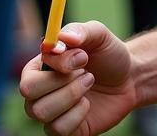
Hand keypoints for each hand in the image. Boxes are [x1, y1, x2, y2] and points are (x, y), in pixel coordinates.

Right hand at [21, 21, 136, 135]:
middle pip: (28, 92)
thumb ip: (79, 31)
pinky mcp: (62, 128)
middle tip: (85, 74)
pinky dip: (77, 115)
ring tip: (88, 84)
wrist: (128, 80)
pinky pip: (58, 129)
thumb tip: (61, 38)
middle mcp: (39, 88)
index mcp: (41, 63)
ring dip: (72, 96)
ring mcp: (50, 110)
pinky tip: (87, 104)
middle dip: (62, 83)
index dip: (57, 64)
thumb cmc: (108, 53)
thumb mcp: (98, 34)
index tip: (83, 57)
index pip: (30, 70)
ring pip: (42, 112)